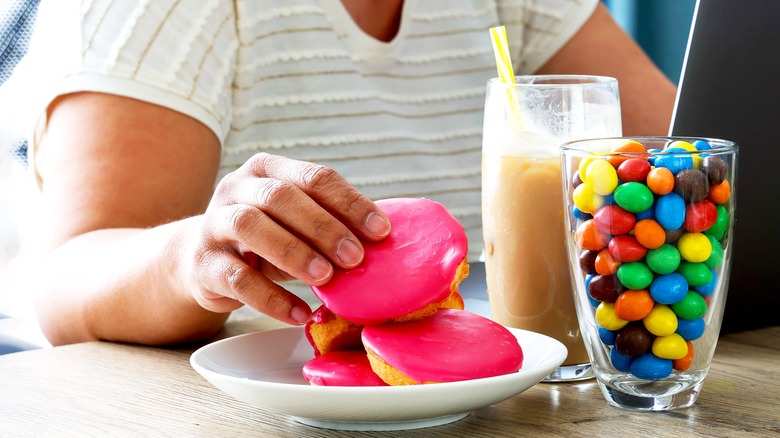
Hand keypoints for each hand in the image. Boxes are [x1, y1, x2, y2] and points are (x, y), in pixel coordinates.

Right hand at [179, 153, 391, 324]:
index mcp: (267, 170)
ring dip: (293, 252)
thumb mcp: (295, 223)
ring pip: (250, 226)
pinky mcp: (203, 264)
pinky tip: (300, 313)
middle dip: (323, 227)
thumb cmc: (265, 239)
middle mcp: (237, 188)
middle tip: (355, 257)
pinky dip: (272, 299)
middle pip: (280, 197)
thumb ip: (329, 224)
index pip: (314, 177)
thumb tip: (382, 243)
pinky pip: (237, 279)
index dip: (349, 202)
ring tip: (326, 278)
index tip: (381, 230)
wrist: (200, 261)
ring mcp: (214, 224)